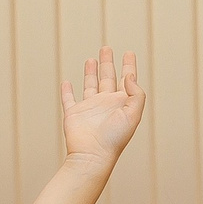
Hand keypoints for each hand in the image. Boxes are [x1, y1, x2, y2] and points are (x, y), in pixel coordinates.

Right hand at [61, 44, 145, 165]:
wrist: (93, 154)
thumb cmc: (114, 138)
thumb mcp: (133, 115)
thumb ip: (136, 94)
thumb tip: (129, 76)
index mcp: (122, 103)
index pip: (127, 80)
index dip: (129, 66)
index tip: (129, 52)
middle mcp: (106, 104)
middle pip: (108, 78)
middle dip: (108, 63)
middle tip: (107, 49)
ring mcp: (90, 108)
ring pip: (90, 85)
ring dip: (91, 72)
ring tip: (92, 59)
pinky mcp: (74, 113)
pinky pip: (69, 99)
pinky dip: (67, 90)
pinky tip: (67, 82)